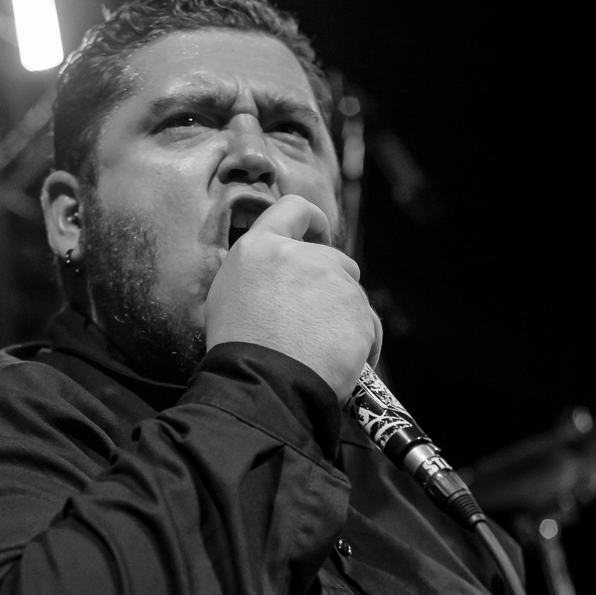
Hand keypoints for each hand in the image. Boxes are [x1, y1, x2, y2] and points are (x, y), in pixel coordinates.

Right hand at [204, 194, 382, 403]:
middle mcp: (301, 257)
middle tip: (312, 324)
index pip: (294, 208)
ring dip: (344, 319)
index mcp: (260, 248)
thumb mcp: (227, 298)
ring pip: (352, 296)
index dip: (312, 222)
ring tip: (324, 353)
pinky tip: (342, 365)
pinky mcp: (359, 312)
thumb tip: (278, 279)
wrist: (263, 386)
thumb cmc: (238, 351)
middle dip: (330, 287)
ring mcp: (334, 283)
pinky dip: (360, 344)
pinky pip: (368, 326)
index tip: (318, 238)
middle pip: (334, 260)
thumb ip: (257, 274)